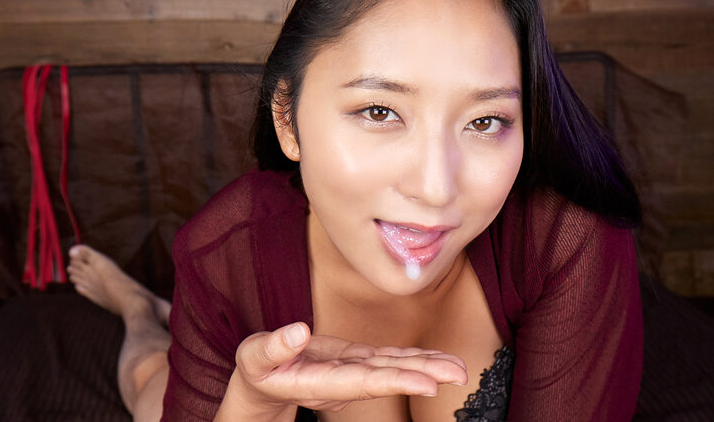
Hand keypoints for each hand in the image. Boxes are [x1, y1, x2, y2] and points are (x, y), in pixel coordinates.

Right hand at [230, 322, 467, 413]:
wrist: (262, 383)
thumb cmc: (257, 369)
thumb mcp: (254, 357)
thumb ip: (273, 347)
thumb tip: (298, 330)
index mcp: (319, 383)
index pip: (363, 382)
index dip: (396, 381)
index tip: (428, 383)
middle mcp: (342, 381)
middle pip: (387, 377)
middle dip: (424, 374)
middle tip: (459, 373)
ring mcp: (351, 372)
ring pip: (393, 368)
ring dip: (426, 366)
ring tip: (458, 367)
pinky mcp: (354, 362)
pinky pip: (387, 360)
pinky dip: (411, 357)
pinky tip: (433, 358)